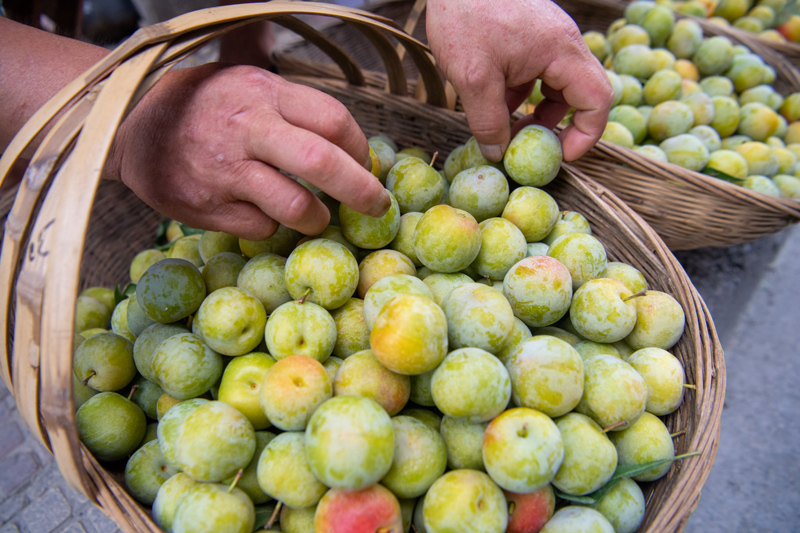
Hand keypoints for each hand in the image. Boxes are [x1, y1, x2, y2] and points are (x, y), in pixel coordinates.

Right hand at [108, 63, 389, 239]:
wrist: (130, 126)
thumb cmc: (203, 105)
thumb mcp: (244, 81)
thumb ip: (289, 96)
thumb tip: (332, 113)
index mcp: (264, 93)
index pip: (333, 120)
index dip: (361, 148)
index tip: (368, 165)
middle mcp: (248, 129)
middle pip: (323, 162)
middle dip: (361, 190)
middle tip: (377, 207)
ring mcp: (226, 170)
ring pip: (295, 205)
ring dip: (317, 218)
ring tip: (317, 217)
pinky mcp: (206, 205)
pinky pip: (260, 225)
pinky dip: (271, 225)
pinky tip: (263, 213)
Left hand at [426, 0, 612, 161]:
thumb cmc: (463, 15)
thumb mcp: (472, 78)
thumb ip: (487, 121)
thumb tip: (498, 153)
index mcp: (562, 50)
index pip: (598, 100)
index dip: (585, 135)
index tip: (559, 156)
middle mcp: (562, 42)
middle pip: (580, 94)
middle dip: (556, 125)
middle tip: (526, 146)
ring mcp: (546, 36)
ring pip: (555, 84)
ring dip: (535, 110)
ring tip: (502, 126)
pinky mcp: (528, 34)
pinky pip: (536, 71)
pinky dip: (520, 92)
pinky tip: (491, 100)